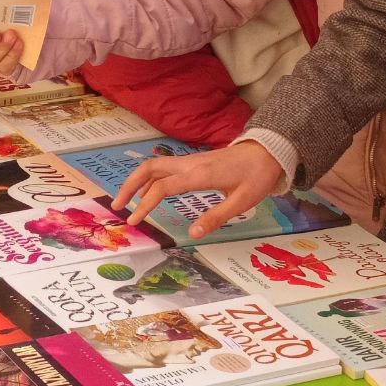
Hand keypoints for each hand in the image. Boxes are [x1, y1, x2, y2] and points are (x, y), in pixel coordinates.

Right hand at [117, 139, 282, 237]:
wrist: (267, 151)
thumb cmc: (257, 176)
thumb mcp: (242, 201)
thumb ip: (216, 217)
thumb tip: (192, 233)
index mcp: (199, 174)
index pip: (163, 187)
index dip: (145, 204)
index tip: (135, 220)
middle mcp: (190, 164)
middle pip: (150, 168)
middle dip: (129, 185)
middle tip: (117, 205)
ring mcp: (191, 161)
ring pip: (155, 166)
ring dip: (137, 181)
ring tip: (127, 201)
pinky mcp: (194, 162)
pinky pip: (166, 167)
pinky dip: (151, 178)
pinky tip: (150, 193)